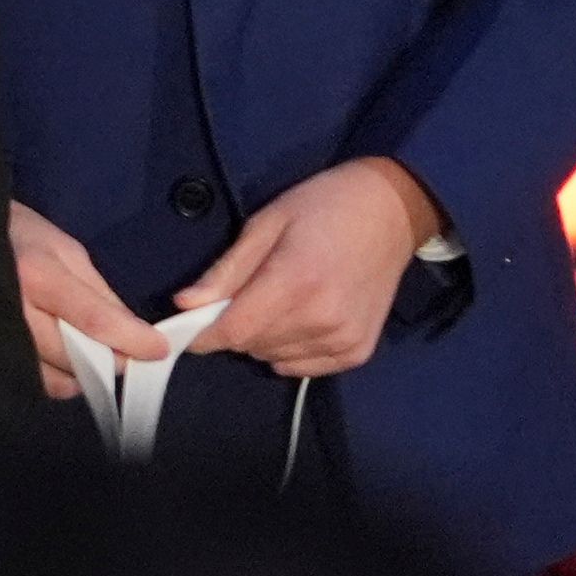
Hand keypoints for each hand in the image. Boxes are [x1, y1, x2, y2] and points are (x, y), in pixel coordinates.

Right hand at [13, 198, 167, 399]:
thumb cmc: (19, 235)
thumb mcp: (65, 250)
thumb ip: (99, 292)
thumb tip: (133, 330)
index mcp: (38, 276)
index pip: (94, 320)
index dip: (131, 339)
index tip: (159, 349)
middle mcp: (16, 311)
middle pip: (77, 356)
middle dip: (112, 361)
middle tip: (130, 356)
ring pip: (55, 378)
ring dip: (85, 376)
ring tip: (96, 359)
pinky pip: (35, 380)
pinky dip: (59, 379)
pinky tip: (66, 365)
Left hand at [176, 156, 442, 377]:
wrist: (392, 212)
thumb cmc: (322, 207)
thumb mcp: (265, 224)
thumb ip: (226, 270)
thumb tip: (184, 305)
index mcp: (295, 282)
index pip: (233, 332)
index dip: (203, 334)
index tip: (187, 327)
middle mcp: (322, 319)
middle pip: (251, 347)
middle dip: (235, 327)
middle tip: (248, 293)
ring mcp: (344, 339)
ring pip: (274, 359)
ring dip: (264, 338)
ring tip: (281, 300)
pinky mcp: (359, 352)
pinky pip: (304, 368)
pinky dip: (292, 350)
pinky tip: (303, 317)